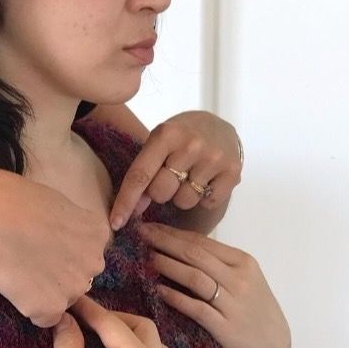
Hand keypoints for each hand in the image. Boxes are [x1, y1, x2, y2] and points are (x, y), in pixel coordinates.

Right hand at [0, 171, 110, 327]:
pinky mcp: (51, 309)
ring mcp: (74, 288)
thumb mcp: (58, 205)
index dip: (63, 251)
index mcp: (98, 234)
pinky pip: (44, 317)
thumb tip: (63, 238)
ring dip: (45, 292)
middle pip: (79, 277)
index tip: (43, 244)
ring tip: (19, 272)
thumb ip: (71, 227)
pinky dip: (30, 307)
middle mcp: (94, 263)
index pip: (87, 253)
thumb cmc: (15, 201)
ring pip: (63, 298)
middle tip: (30, 259)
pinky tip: (14, 286)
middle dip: (60, 274)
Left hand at [109, 111, 241, 229]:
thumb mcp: (159, 142)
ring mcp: (214, 158)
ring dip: (182, 196)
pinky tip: (206, 180)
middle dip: (159, 192)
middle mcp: (191, 145)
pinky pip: (207, 203)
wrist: (220, 125)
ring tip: (190, 177)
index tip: (115, 223)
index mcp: (166, 134)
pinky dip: (204, 198)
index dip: (126, 201)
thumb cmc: (181, 136)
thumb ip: (145, 171)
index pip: (140, 175)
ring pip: (184, 201)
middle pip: (161, 192)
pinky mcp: (233, 172)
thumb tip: (136, 209)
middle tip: (170, 177)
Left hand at [137, 221, 289, 347]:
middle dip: (165, 242)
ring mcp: (233, 303)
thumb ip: (216, 264)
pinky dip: (176, 298)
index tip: (149, 227)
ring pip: (195, 278)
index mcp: (243, 262)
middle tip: (140, 235)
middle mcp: (239, 279)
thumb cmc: (252, 310)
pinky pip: (196, 308)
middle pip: (195, 255)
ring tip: (145, 259)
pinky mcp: (225, 327)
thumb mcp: (242, 280)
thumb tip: (176, 245)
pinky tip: (158, 291)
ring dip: (167, 266)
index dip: (173, 233)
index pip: (202, 242)